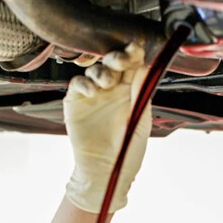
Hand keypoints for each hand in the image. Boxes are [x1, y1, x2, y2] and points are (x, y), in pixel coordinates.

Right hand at [63, 43, 151, 212]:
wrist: (106, 173)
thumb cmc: (127, 152)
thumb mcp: (140, 121)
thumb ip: (141, 94)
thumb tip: (146, 66)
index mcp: (131, 92)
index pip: (132, 65)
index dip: (133, 54)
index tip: (136, 50)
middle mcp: (112, 90)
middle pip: (112, 62)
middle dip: (116, 57)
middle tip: (120, 61)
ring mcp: (93, 96)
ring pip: (94, 70)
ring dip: (101, 71)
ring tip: (106, 83)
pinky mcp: (76, 104)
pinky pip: (77, 84)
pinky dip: (83, 83)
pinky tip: (92, 92)